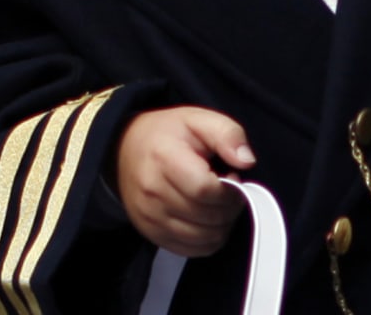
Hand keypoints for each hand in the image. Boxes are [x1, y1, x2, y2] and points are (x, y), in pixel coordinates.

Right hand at [115, 106, 255, 256]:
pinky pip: (194, 250)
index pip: (206, 191)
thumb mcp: (198, 119)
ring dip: (222, 224)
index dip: (229, 189)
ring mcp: (149, 216)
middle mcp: (152, 192)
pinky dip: (209, 238)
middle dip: (229, 207)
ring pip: (205, 237)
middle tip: (226, 190)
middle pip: (208, 217)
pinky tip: (206, 217)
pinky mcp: (150, 233)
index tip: (232, 177)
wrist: (123, 149)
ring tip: (216, 203)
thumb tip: (247, 161)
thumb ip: (227, 134)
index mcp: (163, 159)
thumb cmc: (166, 134)